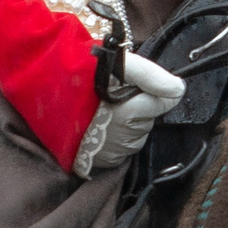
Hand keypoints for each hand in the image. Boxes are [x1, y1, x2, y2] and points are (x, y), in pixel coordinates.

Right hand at [72, 52, 184, 177]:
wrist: (48, 99)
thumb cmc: (83, 78)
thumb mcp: (118, 65)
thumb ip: (150, 75)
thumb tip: (179, 89)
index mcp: (128, 111)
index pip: (164, 101)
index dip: (155, 90)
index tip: (136, 84)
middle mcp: (124, 135)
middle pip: (150, 118)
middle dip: (140, 106)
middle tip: (114, 94)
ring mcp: (115, 151)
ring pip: (138, 134)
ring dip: (130, 123)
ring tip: (104, 109)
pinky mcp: (107, 161)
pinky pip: (124, 148)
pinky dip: (118, 138)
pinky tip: (101, 125)